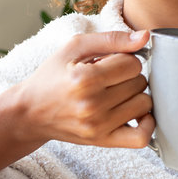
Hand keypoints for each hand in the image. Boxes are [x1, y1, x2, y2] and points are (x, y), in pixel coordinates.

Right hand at [16, 29, 154, 149]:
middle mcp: (92, 104)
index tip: (110, 63)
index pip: (132, 63)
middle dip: (128, 77)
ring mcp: (98, 126)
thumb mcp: (75, 47)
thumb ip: (111, 38)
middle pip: (139, 83)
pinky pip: (141, 138)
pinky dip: (147, 124)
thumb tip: (145, 36)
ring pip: (144, 105)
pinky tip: (137, 113)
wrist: (30, 112)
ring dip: (136, 96)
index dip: (124, 59)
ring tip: (117, 93)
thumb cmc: (52, 76)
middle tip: (109, 79)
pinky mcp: (102, 141)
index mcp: (84, 78)